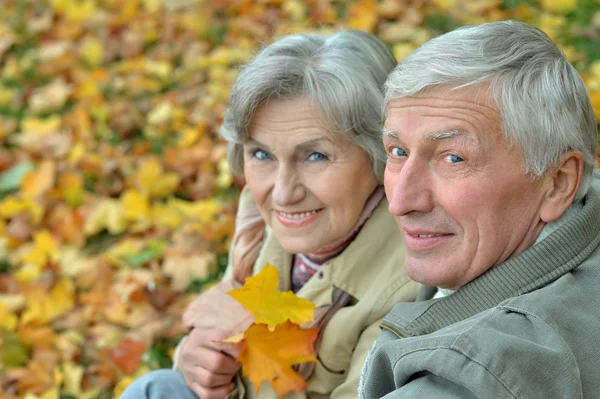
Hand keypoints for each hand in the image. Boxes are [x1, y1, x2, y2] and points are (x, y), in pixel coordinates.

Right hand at [178, 280, 253, 397]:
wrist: (194, 350)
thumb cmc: (219, 331)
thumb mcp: (228, 315)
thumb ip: (244, 304)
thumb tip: (265, 288)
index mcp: (202, 332)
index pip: (221, 340)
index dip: (238, 347)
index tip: (246, 347)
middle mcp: (192, 349)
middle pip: (216, 363)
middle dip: (233, 365)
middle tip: (239, 361)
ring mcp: (189, 368)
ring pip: (211, 379)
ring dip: (227, 377)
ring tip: (233, 370)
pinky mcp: (190, 383)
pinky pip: (206, 394)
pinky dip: (221, 392)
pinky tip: (229, 384)